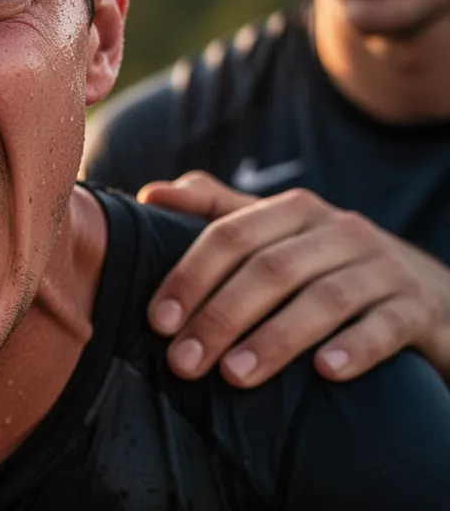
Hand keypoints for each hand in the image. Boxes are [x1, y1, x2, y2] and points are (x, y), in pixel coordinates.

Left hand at [139, 171, 449, 386]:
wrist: (430, 291)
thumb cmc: (328, 264)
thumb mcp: (276, 232)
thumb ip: (215, 211)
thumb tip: (150, 195)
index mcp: (294, 210)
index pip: (231, 235)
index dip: (190, 276)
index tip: (158, 322)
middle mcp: (339, 230)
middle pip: (271, 269)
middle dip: (220, 316)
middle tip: (183, 363)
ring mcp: (384, 267)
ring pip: (325, 299)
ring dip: (275, 339)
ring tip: (234, 376)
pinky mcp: (418, 308)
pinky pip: (387, 325)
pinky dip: (355, 347)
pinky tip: (325, 372)